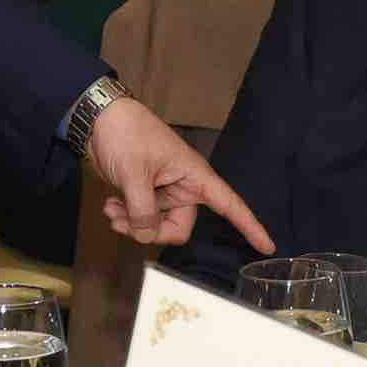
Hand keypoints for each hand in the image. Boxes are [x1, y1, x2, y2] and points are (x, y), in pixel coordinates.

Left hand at [83, 96, 273, 256]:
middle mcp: (183, 187)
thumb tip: (147, 235)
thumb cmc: (126, 134)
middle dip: (151, 231)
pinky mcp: (145, 193)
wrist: (99, 119)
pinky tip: (111, 205)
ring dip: (132, 224)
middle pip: (179, 228)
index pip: (231, 205)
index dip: (251, 227)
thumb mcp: (134, 173)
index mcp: (194, 176)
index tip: (267, 247)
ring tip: (112, 210)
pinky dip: (125, 217)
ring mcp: (164, 192)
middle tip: (124, 222)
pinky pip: (142, 218)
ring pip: (156, 226)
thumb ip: (143, 210)